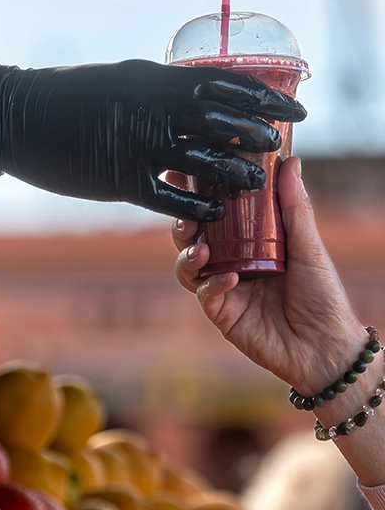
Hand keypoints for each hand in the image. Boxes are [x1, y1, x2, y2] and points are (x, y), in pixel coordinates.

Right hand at [0, 59, 305, 220]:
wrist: (18, 115)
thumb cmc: (68, 93)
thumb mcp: (120, 80)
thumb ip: (159, 90)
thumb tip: (194, 94)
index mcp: (156, 81)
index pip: (225, 84)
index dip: (264, 96)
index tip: (292, 105)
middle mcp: (154, 111)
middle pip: (224, 123)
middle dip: (259, 133)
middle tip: (280, 143)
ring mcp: (138, 147)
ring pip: (205, 164)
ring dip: (237, 173)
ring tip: (259, 181)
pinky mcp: (120, 181)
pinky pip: (170, 198)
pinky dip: (198, 207)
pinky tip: (216, 213)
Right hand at [171, 156, 365, 393]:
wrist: (327, 348)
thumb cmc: (323, 296)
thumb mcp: (309, 245)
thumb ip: (294, 206)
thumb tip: (290, 161)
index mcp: (248, 244)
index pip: (215, 214)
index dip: (195, 196)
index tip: (182, 175)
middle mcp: (231, 263)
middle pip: (192, 239)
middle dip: (182, 225)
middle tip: (187, 216)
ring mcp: (224, 290)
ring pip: (187, 267)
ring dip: (188, 255)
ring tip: (202, 248)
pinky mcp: (223, 315)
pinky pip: (205, 295)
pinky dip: (212, 284)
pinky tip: (228, 278)